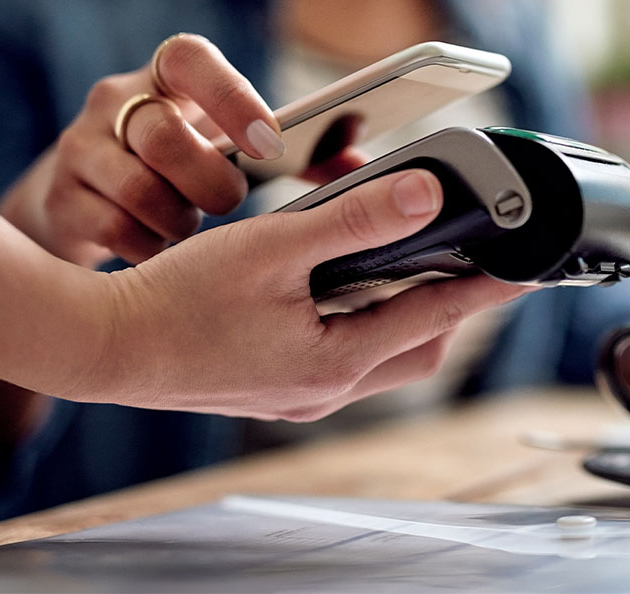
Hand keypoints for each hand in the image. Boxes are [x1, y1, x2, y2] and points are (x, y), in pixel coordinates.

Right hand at [0, 33, 284, 267]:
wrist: (91, 201)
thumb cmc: (185, 172)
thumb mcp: (232, 148)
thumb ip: (302, 154)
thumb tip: (359, 158)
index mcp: (168, 81)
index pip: (190, 60)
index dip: (230, 97)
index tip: (269, 144)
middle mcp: (116, 105)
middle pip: (162, 135)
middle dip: (209, 183)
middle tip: (229, 204)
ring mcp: (82, 150)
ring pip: (138, 189)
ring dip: (179, 222)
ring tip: (190, 231)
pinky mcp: (62, 199)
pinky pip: (115, 230)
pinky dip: (150, 250)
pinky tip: (161, 255)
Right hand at [75, 170, 528, 419]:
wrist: (108, 347)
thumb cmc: (177, 303)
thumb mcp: (274, 249)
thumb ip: (354, 222)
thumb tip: (425, 199)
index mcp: (334, 362)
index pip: (434, 318)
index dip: (483, 291)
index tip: (521, 273)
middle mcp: (324, 390)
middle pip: (415, 351)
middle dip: (447, 310)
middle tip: (459, 267)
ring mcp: (298, 397)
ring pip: (379, 361)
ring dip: (400, 320)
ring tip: (403, 275)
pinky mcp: (276, 390)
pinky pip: (342, 364)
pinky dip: (359, 330)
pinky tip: (339, 300)